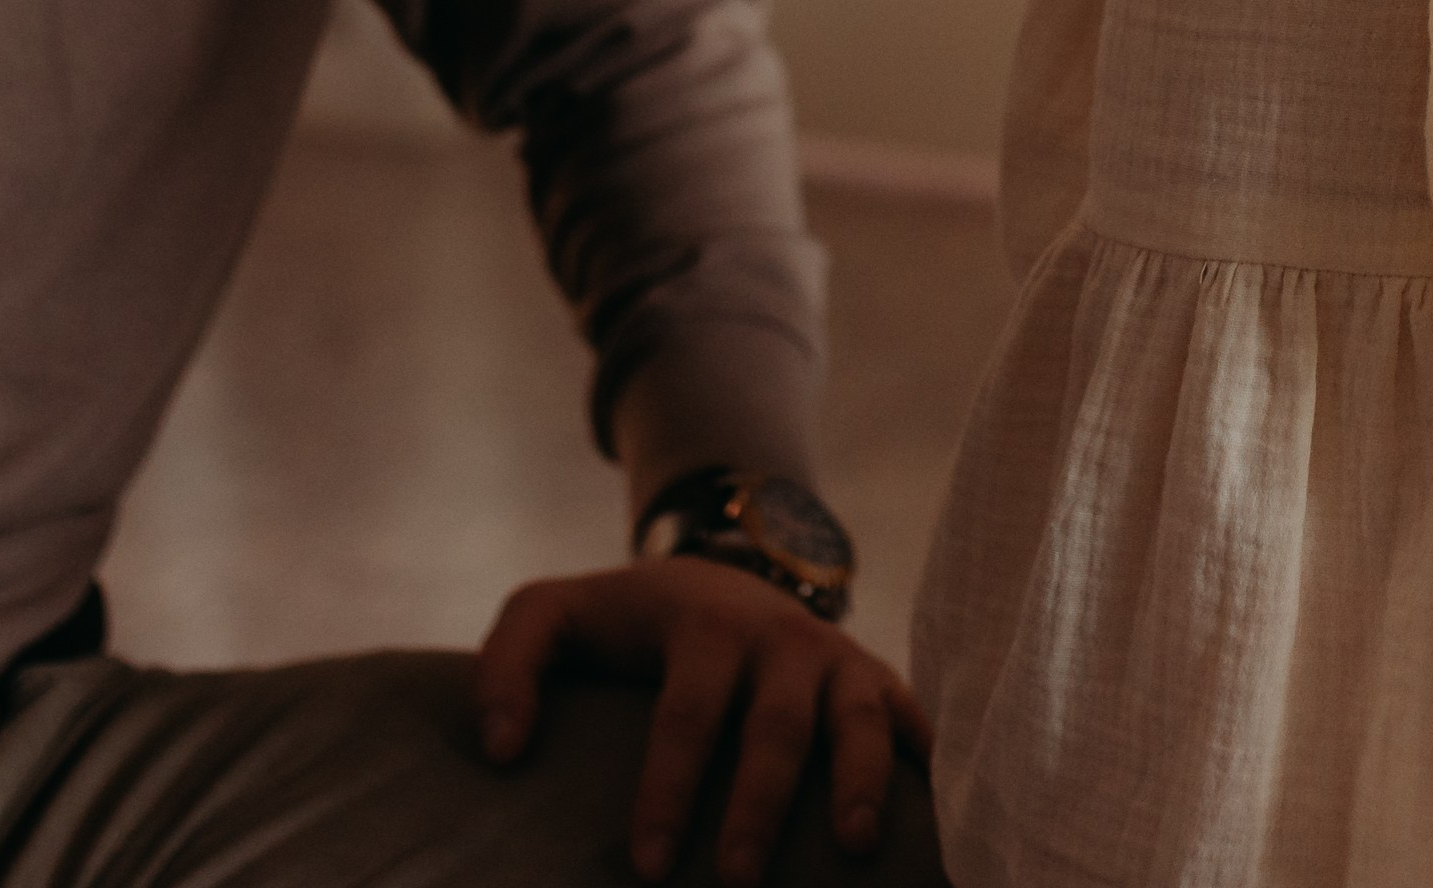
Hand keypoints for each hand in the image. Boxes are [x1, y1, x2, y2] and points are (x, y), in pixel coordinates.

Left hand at [476, 556, 930, 885]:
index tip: (648, 865)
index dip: (668, 787)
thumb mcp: (554, 616)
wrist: (718, 575)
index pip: (686, 711)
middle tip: (734, 884)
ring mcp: (836, 659)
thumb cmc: (627, 623)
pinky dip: (926, 770)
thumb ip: (507, 665)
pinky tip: (933, 826)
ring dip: (857, 782)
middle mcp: (779, 636)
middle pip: (774, 726)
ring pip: (856, 718)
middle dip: (758, 806)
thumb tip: (498, 750)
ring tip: (851, 850)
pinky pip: (911, 724)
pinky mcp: (877, 683)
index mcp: (703, 622)